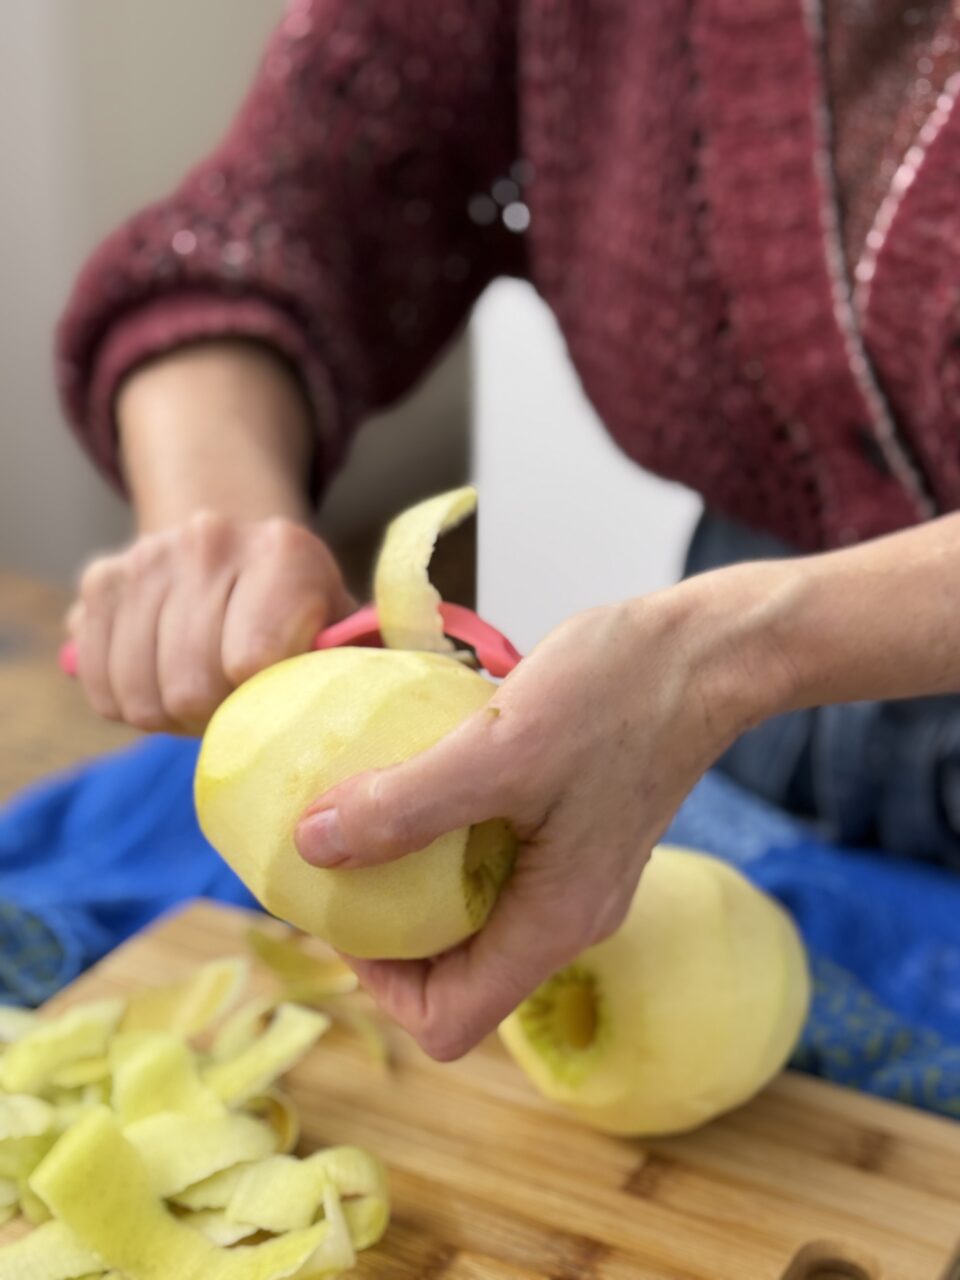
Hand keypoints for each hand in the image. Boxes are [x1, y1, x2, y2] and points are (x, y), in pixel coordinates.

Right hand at [70, 513, 353, 732]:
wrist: (236, 548)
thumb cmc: (301, 610)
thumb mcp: (342, 628)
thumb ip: (357, 659)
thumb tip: (373, 696)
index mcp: (285, 551)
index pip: (252, 664)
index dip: (261, 705)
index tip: (276, 700)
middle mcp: (211, 540)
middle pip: (192, 687)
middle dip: (214, 719)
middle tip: (237, 709)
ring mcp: (148, 556)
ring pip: (140, 695)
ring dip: (171, 717)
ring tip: (204, 696)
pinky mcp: (102, 579)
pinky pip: (101, 685)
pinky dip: (129, 704)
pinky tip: (162, 683)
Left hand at [295, 580, 777, 1058]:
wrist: (705, 651)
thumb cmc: (616, 696)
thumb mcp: (497, 749)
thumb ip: (404, 805)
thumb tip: (311, 847)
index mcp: (553, 923)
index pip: (447, 1021)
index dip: (379, 983)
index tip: (345, 907)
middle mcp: (567, 916)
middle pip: (456, 972)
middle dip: (387, 927)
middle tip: (343, 854)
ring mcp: (576, 873)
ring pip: (473, 913)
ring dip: (415, 876)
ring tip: (373, 810)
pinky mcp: (577, 830)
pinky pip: (496, 860)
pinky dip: (450, 832)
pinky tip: (427, 771)